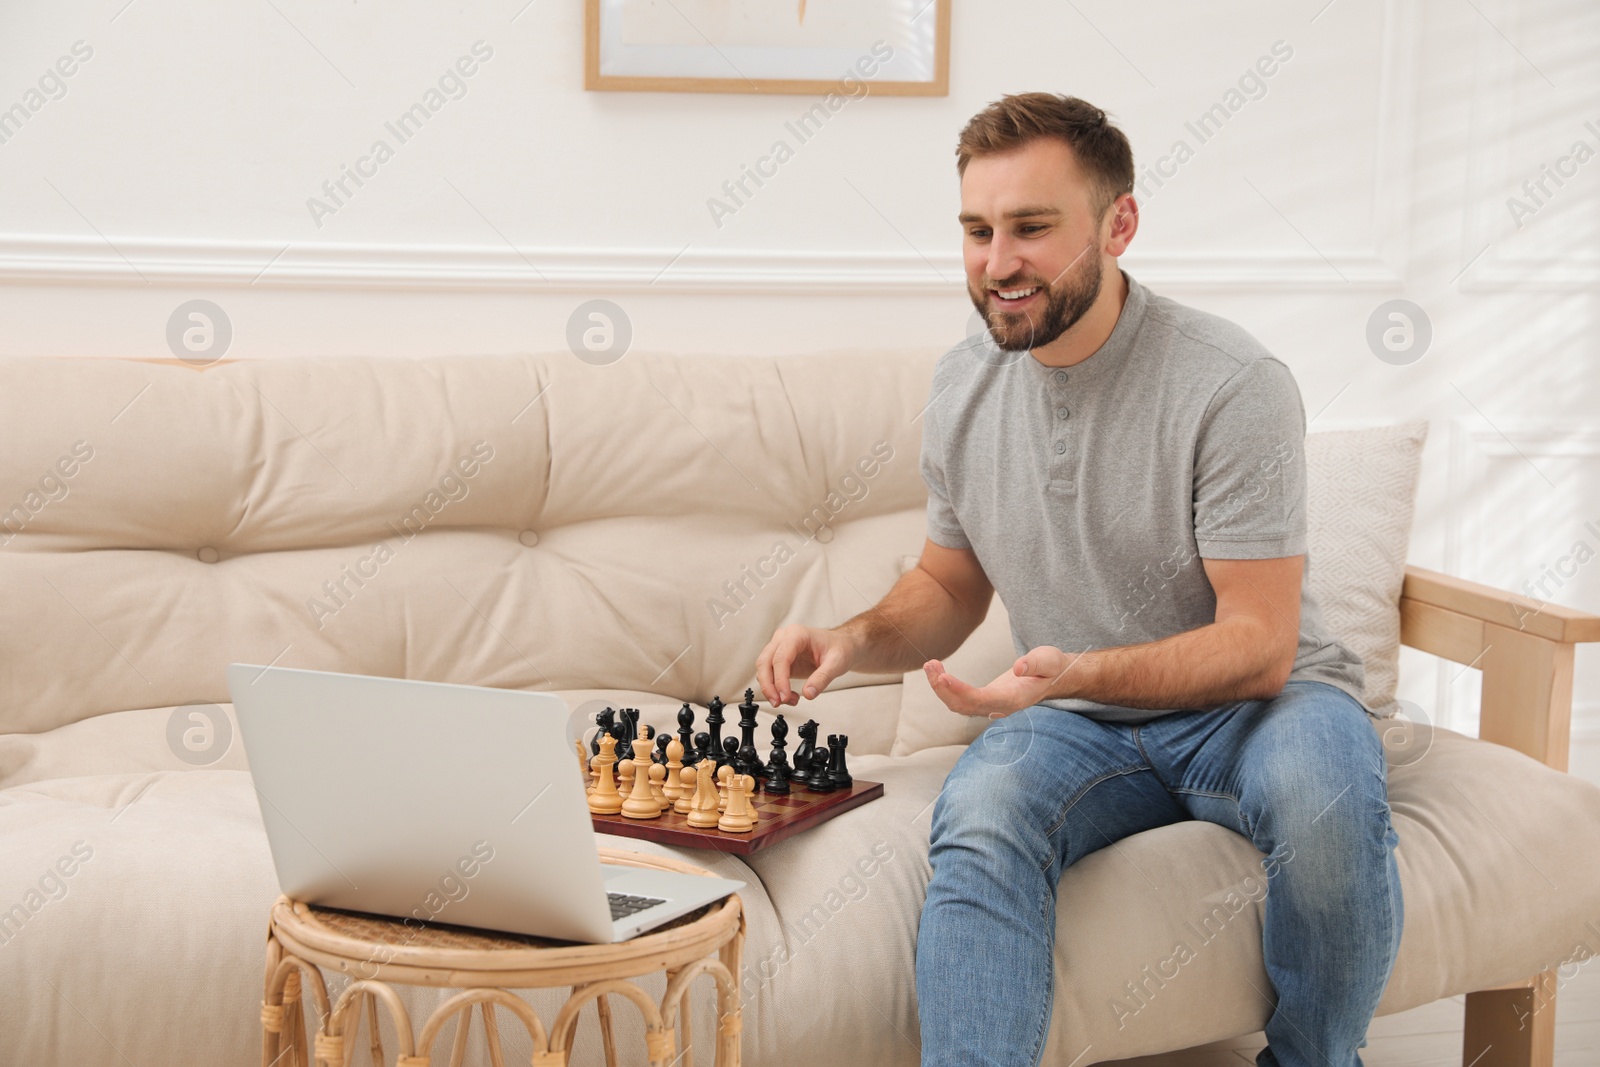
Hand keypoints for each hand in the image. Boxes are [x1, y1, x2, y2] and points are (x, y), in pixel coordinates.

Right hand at [756, 625, 858, 707]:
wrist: (842, 646)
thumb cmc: (840, 648)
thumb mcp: (837, 663)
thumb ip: (823, 678)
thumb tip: (808, 694)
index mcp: (797, 634)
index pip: (781, 657)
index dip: (780, 679)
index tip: (784, 696)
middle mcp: (784, 638)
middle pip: (765, 662)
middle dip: (769, 685)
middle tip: (778, 703)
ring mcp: (779, 648)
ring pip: (763, 669)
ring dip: (771, 688)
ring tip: (790, 700)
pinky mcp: (780, 659)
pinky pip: (769, 674)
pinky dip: (775, 688)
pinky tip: (789, 696)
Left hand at [923, 646, 1078, 717]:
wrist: (1054, 677)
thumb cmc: (1052, 667)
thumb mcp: (1049, 660)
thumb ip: (1035, 664)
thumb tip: (1018, 667)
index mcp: (1014, 699)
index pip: (981, 700)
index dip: (960, 691)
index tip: (943, 677)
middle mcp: (1000, 707)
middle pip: (964, 706)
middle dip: (943, 689)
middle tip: (930, 666)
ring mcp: (991, 706)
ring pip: (959, 705)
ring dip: (941, 688)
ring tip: (930, 665)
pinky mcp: (986, 700)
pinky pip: (961, 699)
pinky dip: (946, 687)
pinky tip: (937, 672)